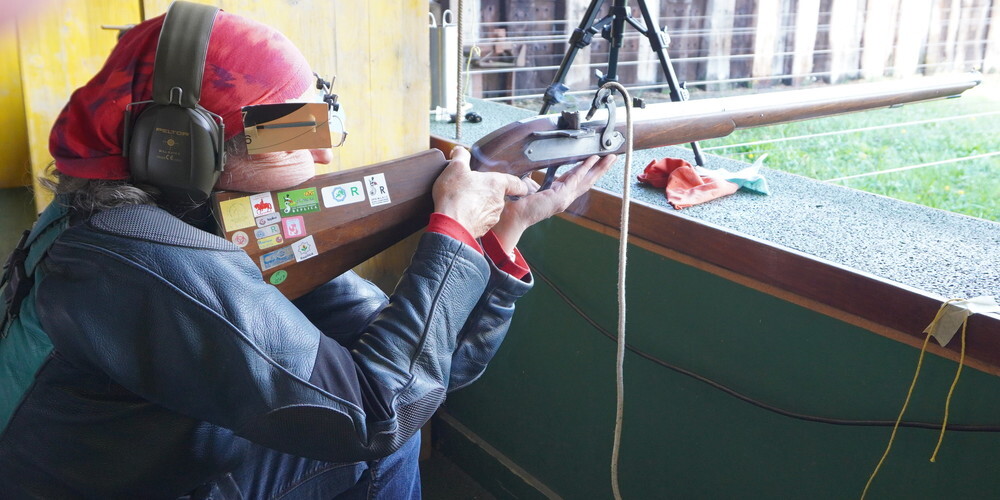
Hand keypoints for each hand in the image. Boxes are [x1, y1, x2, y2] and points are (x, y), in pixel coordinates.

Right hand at [432, 147, 530, 237]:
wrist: (451, 224)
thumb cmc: (455, 195)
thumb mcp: (455, 168)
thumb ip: (460, 156)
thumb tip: (460, 151)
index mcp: (496, 184)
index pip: (516, 183)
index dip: (518, 183)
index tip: (519, 185)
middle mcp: (499, 201)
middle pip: (499, 195)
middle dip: (488, 192)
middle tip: (473, 189)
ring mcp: (492, 216)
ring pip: (490, 208)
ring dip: (480, 205)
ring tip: (464, 202)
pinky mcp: (484, 229)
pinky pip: (481, 220)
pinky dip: (474, 217)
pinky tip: (461, 214)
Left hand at [492, 154, 616, 253]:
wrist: (513, 217)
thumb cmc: (519, 204)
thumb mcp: (531, 187)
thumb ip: (537, 180)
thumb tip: (534, 168)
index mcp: (559, 195)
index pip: (577, 180)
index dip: (587, 169)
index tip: (595, 160)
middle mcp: (564, 198)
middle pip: (587, 181)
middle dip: (600, 169)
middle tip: (612, 158)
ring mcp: (564, 199)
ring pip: (586, 180)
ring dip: (599, 168)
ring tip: (609, 158)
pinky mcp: (560, 196)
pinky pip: (575, 179)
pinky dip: (585, 168)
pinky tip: (592, 159)